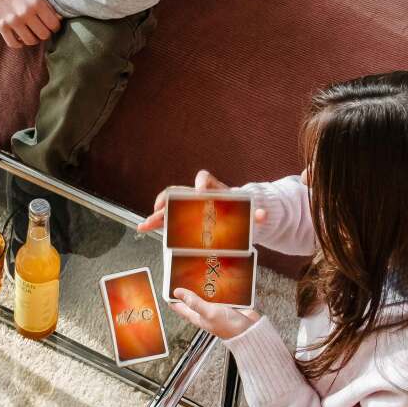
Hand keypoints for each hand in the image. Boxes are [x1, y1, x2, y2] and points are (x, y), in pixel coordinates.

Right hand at [0, 0, 61, 47]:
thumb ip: (46, 6)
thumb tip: (59, 19)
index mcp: (36, 2)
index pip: (54, 24)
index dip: (55, 26)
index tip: (51, 24)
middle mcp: (25, 13)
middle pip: (44, 35)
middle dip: (45, 33)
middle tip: (41, 28)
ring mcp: (12, 21)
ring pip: (30, 41)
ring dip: (33, 38)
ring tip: (31, 32)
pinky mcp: (1, 27)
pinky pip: (15, 44)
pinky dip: (19, 43)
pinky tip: (20, 36)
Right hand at [136, 170, 268, 234]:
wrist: (234, 214)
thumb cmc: (240, 212)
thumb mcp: (249, 213)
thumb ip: (256, 214)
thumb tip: (263, 215)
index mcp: (212, 188)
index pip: (203, 178)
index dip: (200, 184)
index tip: (199, 193)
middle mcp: (196, 194)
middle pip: (178, 192)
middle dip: (169, 201)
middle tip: (161, 210)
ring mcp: (188, 206)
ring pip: (168, 205)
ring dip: (156, 214)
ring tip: (145, 224)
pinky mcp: (183, 217)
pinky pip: (167, 218)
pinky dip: (156, 222)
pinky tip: (144, 228)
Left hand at [170, 286, 259, 341]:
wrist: (250, 331)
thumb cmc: (229, 327)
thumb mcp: (208, 312)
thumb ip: (194, 302)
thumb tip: (178, 293)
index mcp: (198, 317)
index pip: (180, 307)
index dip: (173, 299)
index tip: (168, 289)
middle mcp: (206, 313)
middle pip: (193, 300)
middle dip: (187, 290)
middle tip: (182, 279)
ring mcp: (217, 309)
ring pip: (207, 296)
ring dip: (205, 287)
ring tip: (199, 276)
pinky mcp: (229, 305)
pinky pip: (221, 294)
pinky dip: (220, 288)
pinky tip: (220, 280)